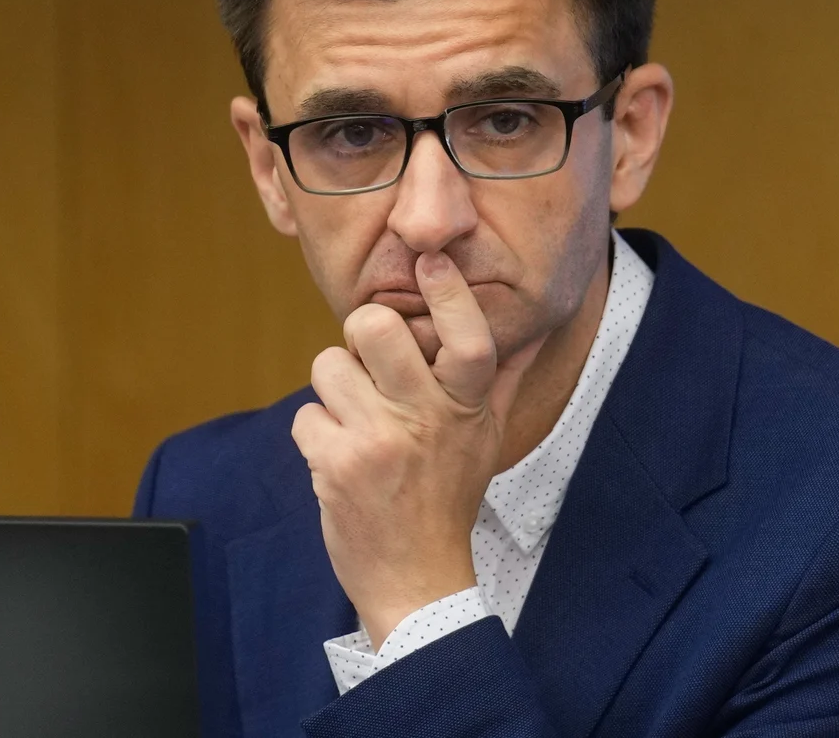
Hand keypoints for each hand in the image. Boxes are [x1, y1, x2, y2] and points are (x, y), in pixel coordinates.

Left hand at [291, 250, 537, 647]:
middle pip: (373, 327)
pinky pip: (305, 416)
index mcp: (465, 406)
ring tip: (355, 417)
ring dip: (334, 388)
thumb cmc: (452, 498)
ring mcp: (378, 440)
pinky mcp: (336, 465)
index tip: (431, 261)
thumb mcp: (487, 438)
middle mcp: (426, 417)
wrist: (418, 577)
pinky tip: (339, 456)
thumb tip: (532, 333)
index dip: (448, 292)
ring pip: (327, 366)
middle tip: (369, 358)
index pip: (467, 337)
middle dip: (361, 332)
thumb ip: (500, 382)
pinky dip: (316, 435)